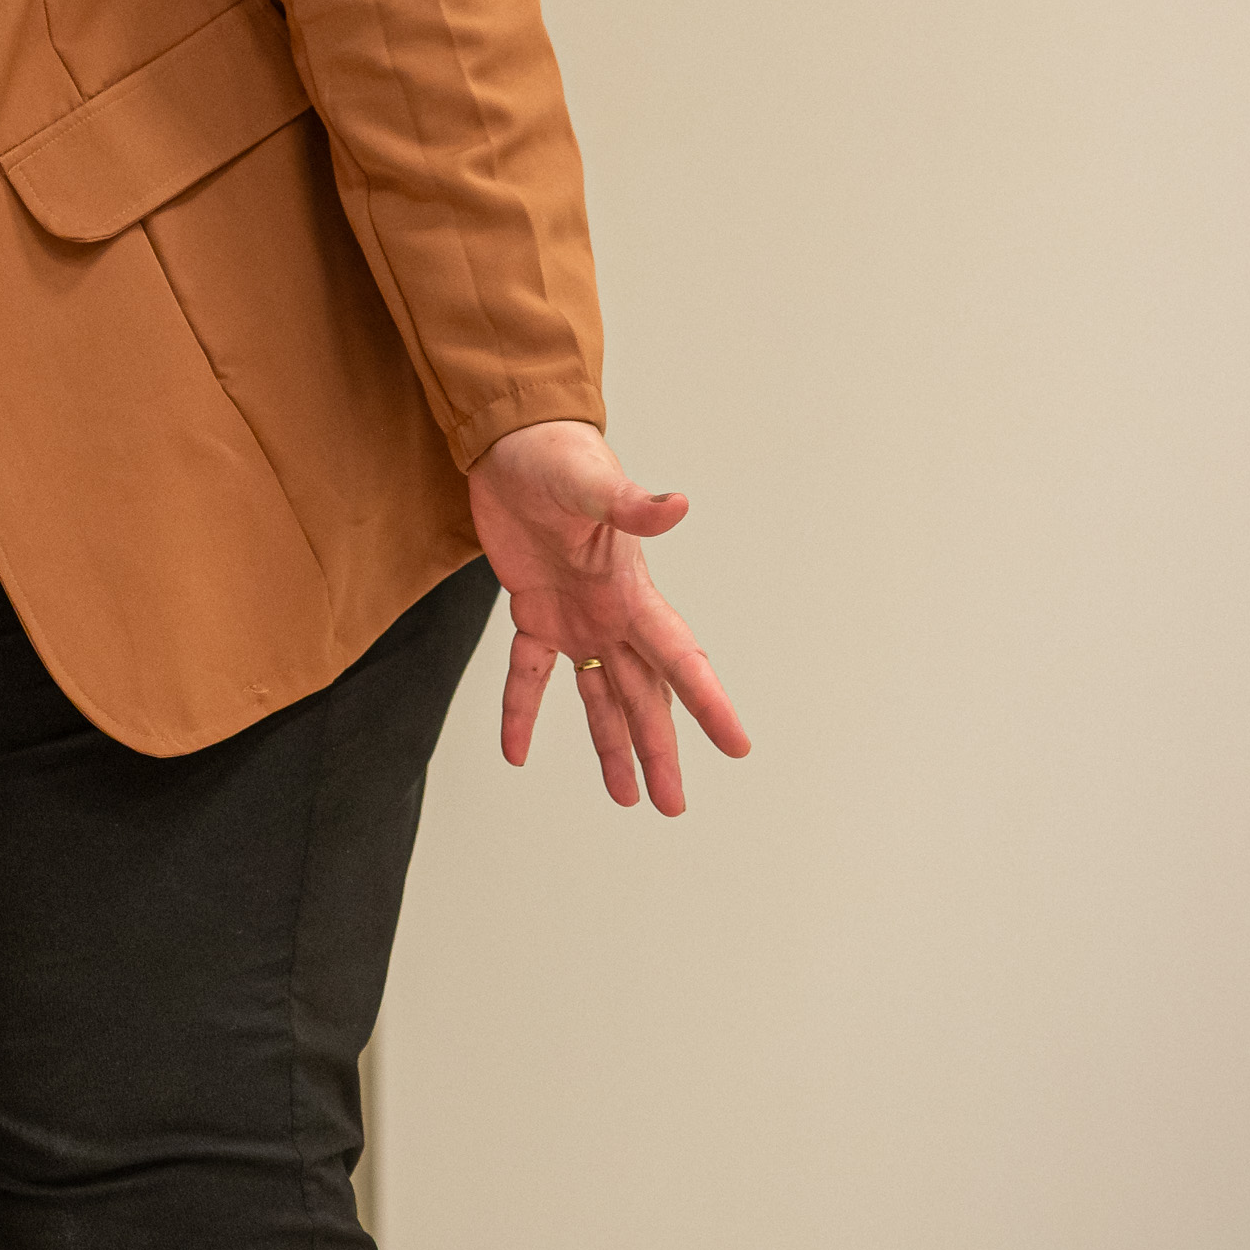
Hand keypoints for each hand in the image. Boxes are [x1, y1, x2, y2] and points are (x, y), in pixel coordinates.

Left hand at [470, 419, 753, 814]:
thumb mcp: (591, 483)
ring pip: (599, 695)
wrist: (512, 444)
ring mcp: (575, 617)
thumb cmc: (558, 457)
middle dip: (660, 750)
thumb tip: (678, 503)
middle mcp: (612, 614)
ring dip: (611, 744)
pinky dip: (523, 711)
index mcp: (631, 591)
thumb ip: (631, 504)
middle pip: (643, 695)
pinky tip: (516, 752)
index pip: (679, 657)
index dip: (707, 702)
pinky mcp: (533, 611)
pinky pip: (530, 673)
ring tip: (626, 797)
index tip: (737, 745)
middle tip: (673, 805)